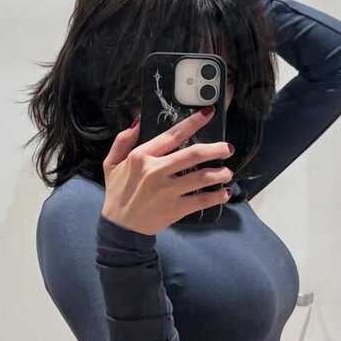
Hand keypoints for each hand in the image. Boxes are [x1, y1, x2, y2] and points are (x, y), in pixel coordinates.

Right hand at [101, 108, 233, 235]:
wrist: (119, 226)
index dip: (193, 123)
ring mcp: (168, 191)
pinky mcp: (176, 209)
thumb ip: (123, 140)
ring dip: (220, 173)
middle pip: (194, 154)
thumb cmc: (117, 191)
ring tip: (227, 172)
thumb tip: (139, 120)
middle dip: (216, 149)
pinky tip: (224, 193)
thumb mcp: (111, 162)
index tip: (209, 114)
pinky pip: (202, 200)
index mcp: (142, 156)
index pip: (172, 135)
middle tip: (228, 148)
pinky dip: (217, 196)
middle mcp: (156, 171)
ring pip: (202, 177)